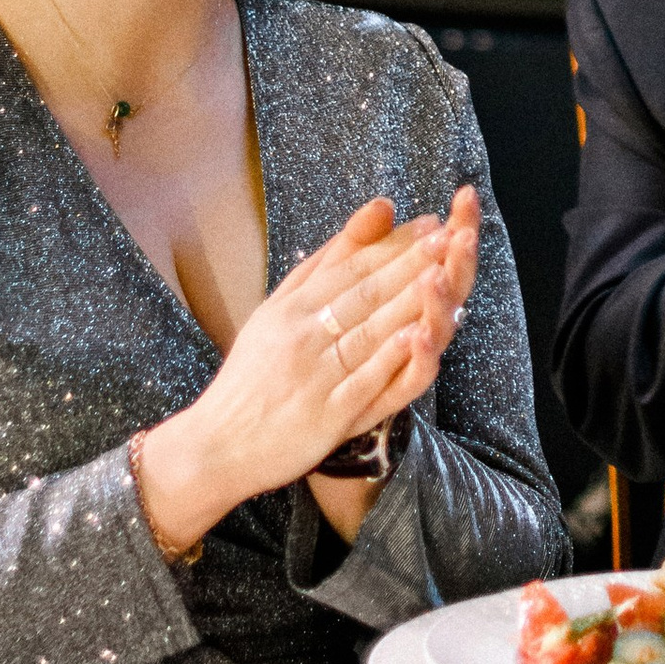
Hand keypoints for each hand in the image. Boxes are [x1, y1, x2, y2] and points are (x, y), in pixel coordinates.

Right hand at [132, 191, 479, 558]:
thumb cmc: (251, 375)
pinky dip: (390, 360)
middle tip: (447, 237)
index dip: (392, 246)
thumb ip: (319, 267)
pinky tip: (417, 338)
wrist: (217, 444)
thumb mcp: (273, 312)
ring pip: (369, 333)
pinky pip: (363, 383)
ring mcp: (316, 377)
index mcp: (290, 309)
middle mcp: (302, 337)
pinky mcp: (326, 416)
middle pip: (364, 294)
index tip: (429, 224)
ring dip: (407, 303)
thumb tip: (365, 219)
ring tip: (441, 275)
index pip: (350, 269)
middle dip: (409, 264)